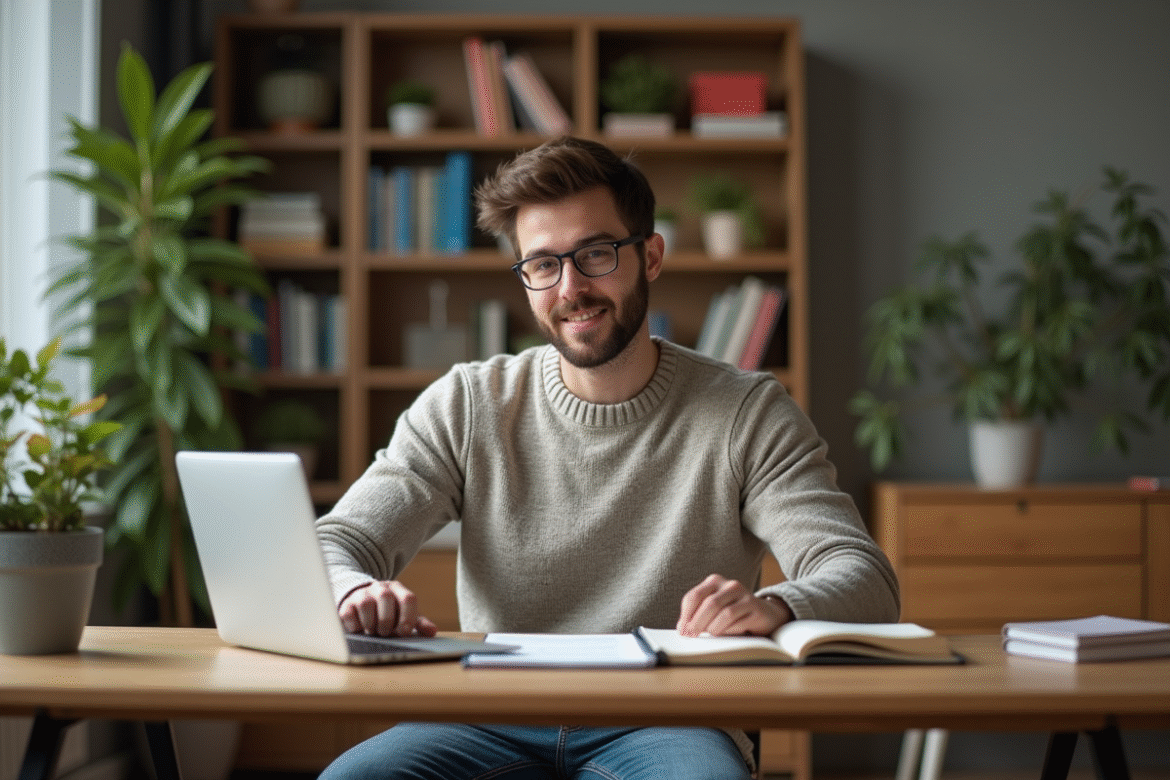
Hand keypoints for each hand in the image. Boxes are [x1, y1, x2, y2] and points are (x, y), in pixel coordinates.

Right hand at [338, 580, 437, 636]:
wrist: (360, 601)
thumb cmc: (387, 612)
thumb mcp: (403, 615)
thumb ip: (418, 623)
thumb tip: (432, 632)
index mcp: (398, 590)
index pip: (408, 598)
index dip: (408, 616)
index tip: (404, 632)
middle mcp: (380, 588)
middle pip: (386, 598)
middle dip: (387, 620)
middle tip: (386, 633)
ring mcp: (362, 594)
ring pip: (366, 604)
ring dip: (370, 623)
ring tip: (373, 632)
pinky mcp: (346, 604)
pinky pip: (349, 613)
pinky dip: (355, 626)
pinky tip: (359, 630)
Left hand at [676, 573, 792, 636]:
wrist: (764, 614)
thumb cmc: (733, 613)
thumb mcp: (713, 610)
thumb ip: (698, 615)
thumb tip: (682, 628)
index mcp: (714, 581)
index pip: (694, 596)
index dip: (686, 615)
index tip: (682, 630)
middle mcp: (729, 585)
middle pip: (709, 604)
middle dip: (697, 622)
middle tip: (692, 636)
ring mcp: (745, 595)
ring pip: (724, 613)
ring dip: (713, 628)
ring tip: (711, 634)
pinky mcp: (756, 608)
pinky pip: (739, 621)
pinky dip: (729, 630)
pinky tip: (727, 633)